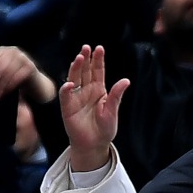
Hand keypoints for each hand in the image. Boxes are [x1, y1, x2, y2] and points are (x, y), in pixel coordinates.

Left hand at [0, 46, 55, 103]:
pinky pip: (16, 77)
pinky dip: (10, 87)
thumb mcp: (3, 72)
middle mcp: (12, 51)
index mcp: (1, 50)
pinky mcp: (30, 66)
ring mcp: (22, 57)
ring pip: (6, 73)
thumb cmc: (15, 78)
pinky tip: (7, 93)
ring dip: (0, 87)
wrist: (37, 83)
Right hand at [61, 46, 129, 171]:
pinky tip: (70, 83)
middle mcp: (86, 91)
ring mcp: (76, 98)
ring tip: (79, 58)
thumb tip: (126, 80)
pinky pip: (66, 96)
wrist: (94, 145)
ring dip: (76, 68)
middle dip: (85, 59)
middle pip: (85, 71)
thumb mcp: (112, 111)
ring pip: (74, 79)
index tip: (99, 48)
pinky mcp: (67, 108)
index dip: (98, 60)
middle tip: (86, 48)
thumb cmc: (105, 129)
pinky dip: (67, 89)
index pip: (98, 71)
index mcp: (98, 90)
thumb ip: (116, 96)